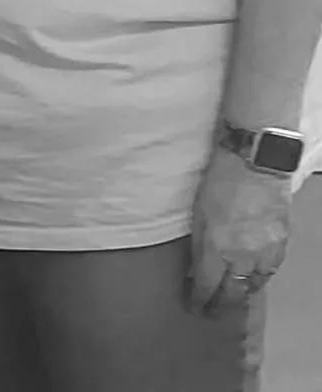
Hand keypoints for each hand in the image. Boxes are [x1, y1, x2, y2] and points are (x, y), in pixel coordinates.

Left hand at [188, 147, 293, 315]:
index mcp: (217, 248)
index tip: (194, 308)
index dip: (200, 301)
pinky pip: (270, 270)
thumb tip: (195, 269)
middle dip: (221, 305)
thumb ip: (198, 246)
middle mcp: (243, 256)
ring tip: (232, 295)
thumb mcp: (197, 214)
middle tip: (212, 312)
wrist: (255, 164)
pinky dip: (260, 276)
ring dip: (242, 292)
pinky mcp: (282, 244)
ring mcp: (265, 252)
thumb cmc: (217, 184)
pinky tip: (253, 275)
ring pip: (255, 284)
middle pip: (233, 293)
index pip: (207, 287)